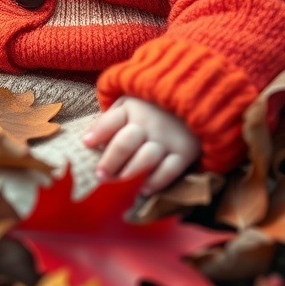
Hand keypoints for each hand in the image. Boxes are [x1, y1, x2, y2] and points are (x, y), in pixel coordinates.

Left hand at [82, 96, 200, 195]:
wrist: (198, 97)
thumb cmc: (155, 103)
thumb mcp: (132, 99)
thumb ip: (113, 116)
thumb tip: (89, 139)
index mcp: (132, 107)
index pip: (111, 120)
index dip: (97, 132)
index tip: (86, 143)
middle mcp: (149, 123)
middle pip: (125, 143)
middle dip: (110, 161)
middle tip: (100, 175)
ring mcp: (167, 138)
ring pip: (145, 158)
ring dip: (129, 172)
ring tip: (118, 181)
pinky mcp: (184, 152)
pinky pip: (169, 171)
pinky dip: (156, 182)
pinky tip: (144, 189)